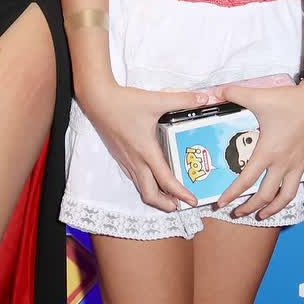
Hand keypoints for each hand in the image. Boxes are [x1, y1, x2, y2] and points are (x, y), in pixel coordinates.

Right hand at [77, 81, 201, 211]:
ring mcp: (126, 160)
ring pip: (140, 187)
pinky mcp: (119, 156)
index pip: (166, 180)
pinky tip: (151, 177)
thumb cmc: (125, 102)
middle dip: (165, 204)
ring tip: (169, 196)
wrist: (97, 100)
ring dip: (155, 196)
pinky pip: (133, 177)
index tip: (192, 201)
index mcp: (147, 151)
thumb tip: (206, 98)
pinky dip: (145, 184)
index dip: (180, 194)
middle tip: (179, 205)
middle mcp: (136, 160)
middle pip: (149, 194)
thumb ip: (183, 99)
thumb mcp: (156, 100)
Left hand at [208, 79, 303, 219]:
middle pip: (265, 195)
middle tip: (239, 214)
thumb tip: (214, 92)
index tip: (221, 205)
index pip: (245, 180)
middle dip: (250, 208)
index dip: (231, 195)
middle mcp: (283, 164)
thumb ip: (234, 94)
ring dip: (275, 208)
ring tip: (264, 215)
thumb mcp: (258, 96)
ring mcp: (301, 164)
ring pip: (288, 195)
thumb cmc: (289, 100)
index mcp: (267, 152)